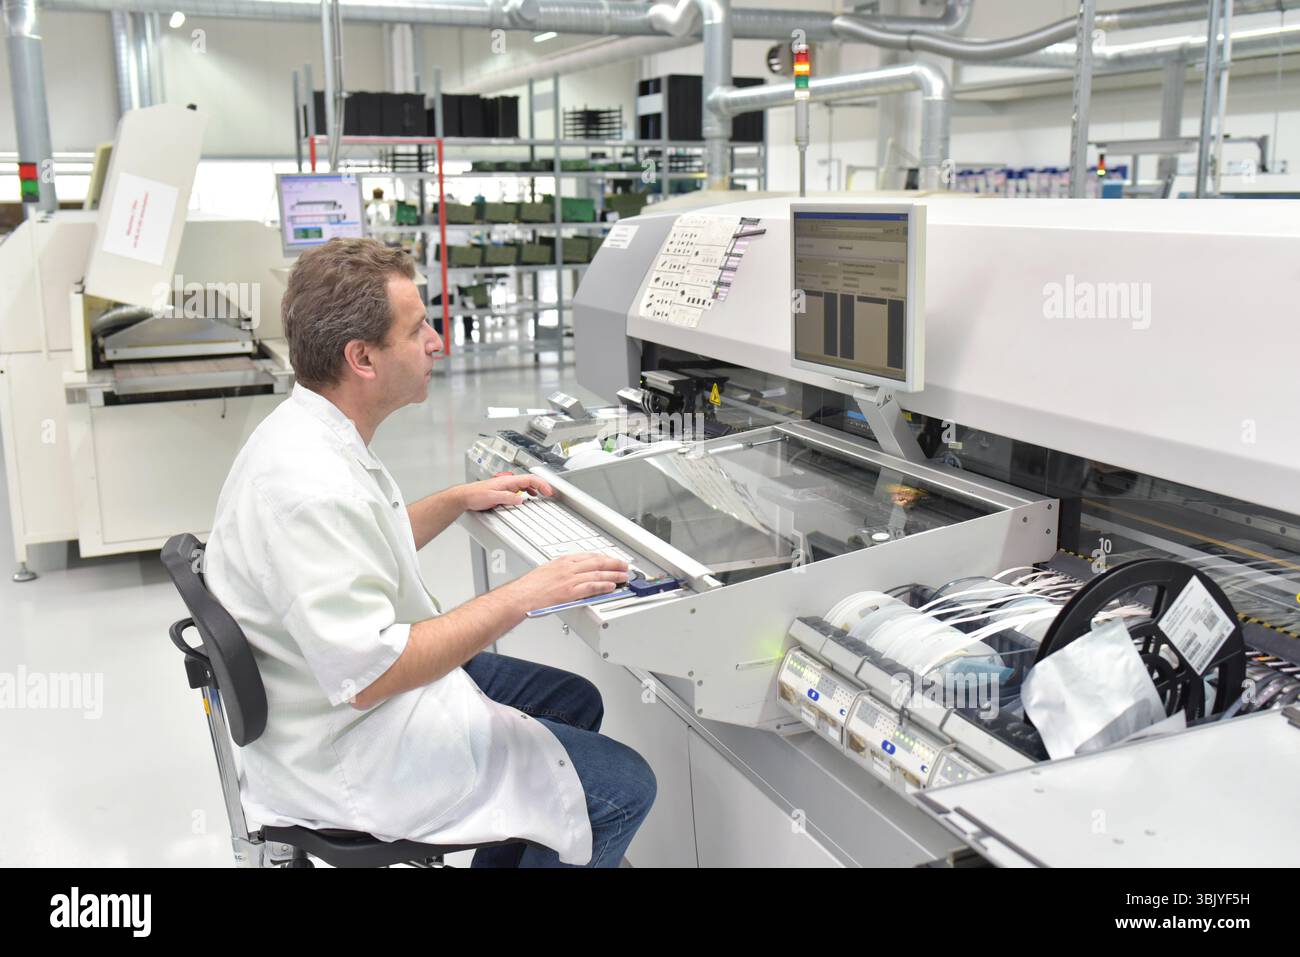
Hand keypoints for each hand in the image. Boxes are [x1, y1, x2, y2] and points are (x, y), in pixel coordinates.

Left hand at [459, 474, 554, 511]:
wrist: (465, 497)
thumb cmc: (475, 495)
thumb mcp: (492, 497)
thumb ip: (507, 498)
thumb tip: (521, 499)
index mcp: (507, 481)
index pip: (529, 479)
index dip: (541, 484)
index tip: (548, 491)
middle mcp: (508, 482)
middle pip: (530, 480)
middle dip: (542, 485)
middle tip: (550, 493)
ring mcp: (506, 486)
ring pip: (526, 484)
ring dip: (536, 488)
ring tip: (543, 494)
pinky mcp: (504, 491)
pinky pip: (520, 489)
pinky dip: (528, 491)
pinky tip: (529, 496)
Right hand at [506, 554, 629, 612]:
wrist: (521, 596)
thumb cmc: (530, 586)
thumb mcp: (547, 570)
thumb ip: (562, 570)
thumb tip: (572, 573)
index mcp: (563, 561)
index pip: (589, 555)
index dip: (604, 557)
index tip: (611, 559)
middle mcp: (568, 568)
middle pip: (597, 562)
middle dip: (613, 563)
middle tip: (624, 565)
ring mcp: (570, 579)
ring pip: (597, 573)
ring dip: (613, 574)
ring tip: (623, 576)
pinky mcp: (570, 592)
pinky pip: (591, 587)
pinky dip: (603, 586)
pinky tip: (611, 586)